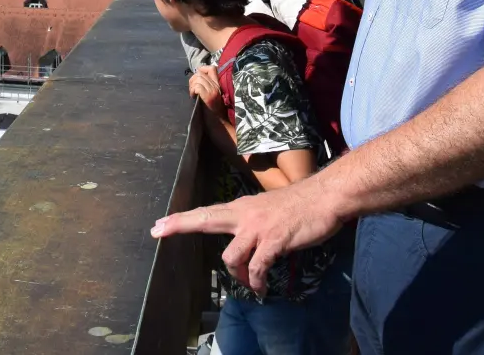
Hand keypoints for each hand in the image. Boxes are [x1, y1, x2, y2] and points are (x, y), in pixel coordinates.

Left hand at [151, 174, 347, 294]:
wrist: (325, 197)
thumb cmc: (301, 204)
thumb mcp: (269, 209)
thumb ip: (254, 221)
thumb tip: (247, 239)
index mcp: (242, 208)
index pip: (207, 213)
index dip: (182, 219)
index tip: (159, 223)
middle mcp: (244, 215)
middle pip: (205, 219)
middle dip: (180, 225)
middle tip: (158, 231)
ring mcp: (258, 227)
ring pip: (231, 256)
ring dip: (238, 276)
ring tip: (251, 282)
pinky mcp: (274, 240)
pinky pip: (257, 267)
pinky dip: (257, 280)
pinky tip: (262, 287)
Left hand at [189, 66, 224, 115]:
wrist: (219, 124)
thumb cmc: (213, 111)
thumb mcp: (213, 95)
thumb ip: (208, 86)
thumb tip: (196, 78)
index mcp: (218, 84)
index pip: (211, 68)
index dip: (202, 69)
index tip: (197, 79)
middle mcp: (217, 86)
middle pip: (201, 73)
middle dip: (193, 80)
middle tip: (192, 90)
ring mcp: (213, 91)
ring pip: (198, 78)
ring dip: (192, 86)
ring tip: (193, 94)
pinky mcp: (209, 97)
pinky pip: (197, 87)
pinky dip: (193, 90)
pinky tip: (193, 97)